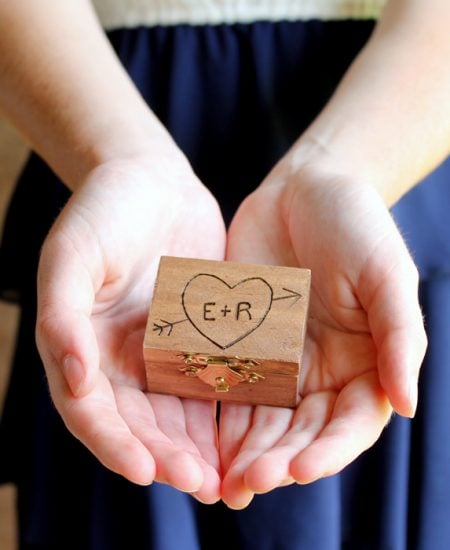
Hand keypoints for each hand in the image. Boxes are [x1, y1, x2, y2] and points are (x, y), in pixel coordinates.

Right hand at [36, 154, 225, 502]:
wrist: (151, 180)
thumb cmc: (102, 211)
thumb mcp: (71, 256)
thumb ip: (61, 314)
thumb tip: (73, 377)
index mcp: (82, 348)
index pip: (93, 412)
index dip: (115, 445)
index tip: (145, 471)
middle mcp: (121, 360)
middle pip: (140, 424)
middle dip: (166, 458)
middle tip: (199, 484)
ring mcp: (161, 352)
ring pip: (179, 414)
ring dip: (199, 448)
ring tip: (226, 477)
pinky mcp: (199, 337)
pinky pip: (212, 380)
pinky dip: (225, 410)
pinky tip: (249, 431)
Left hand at [220, 162, 426, 507]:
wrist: (305, 189)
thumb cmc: (356, 225)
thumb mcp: (386, 274)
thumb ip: (400, 337)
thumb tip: (408, 406)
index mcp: (364, 363)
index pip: (350, 424)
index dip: (328, 452)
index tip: (299, 471)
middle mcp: (322, 372)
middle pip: (301, 433)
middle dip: (277, 461)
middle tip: (248, 484)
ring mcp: (281, 361)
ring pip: (263, 422)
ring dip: (244, 453)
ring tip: (222, 481)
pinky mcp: (244, 344)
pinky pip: (230, 387)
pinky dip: (218, 417)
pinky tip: (199, 440)